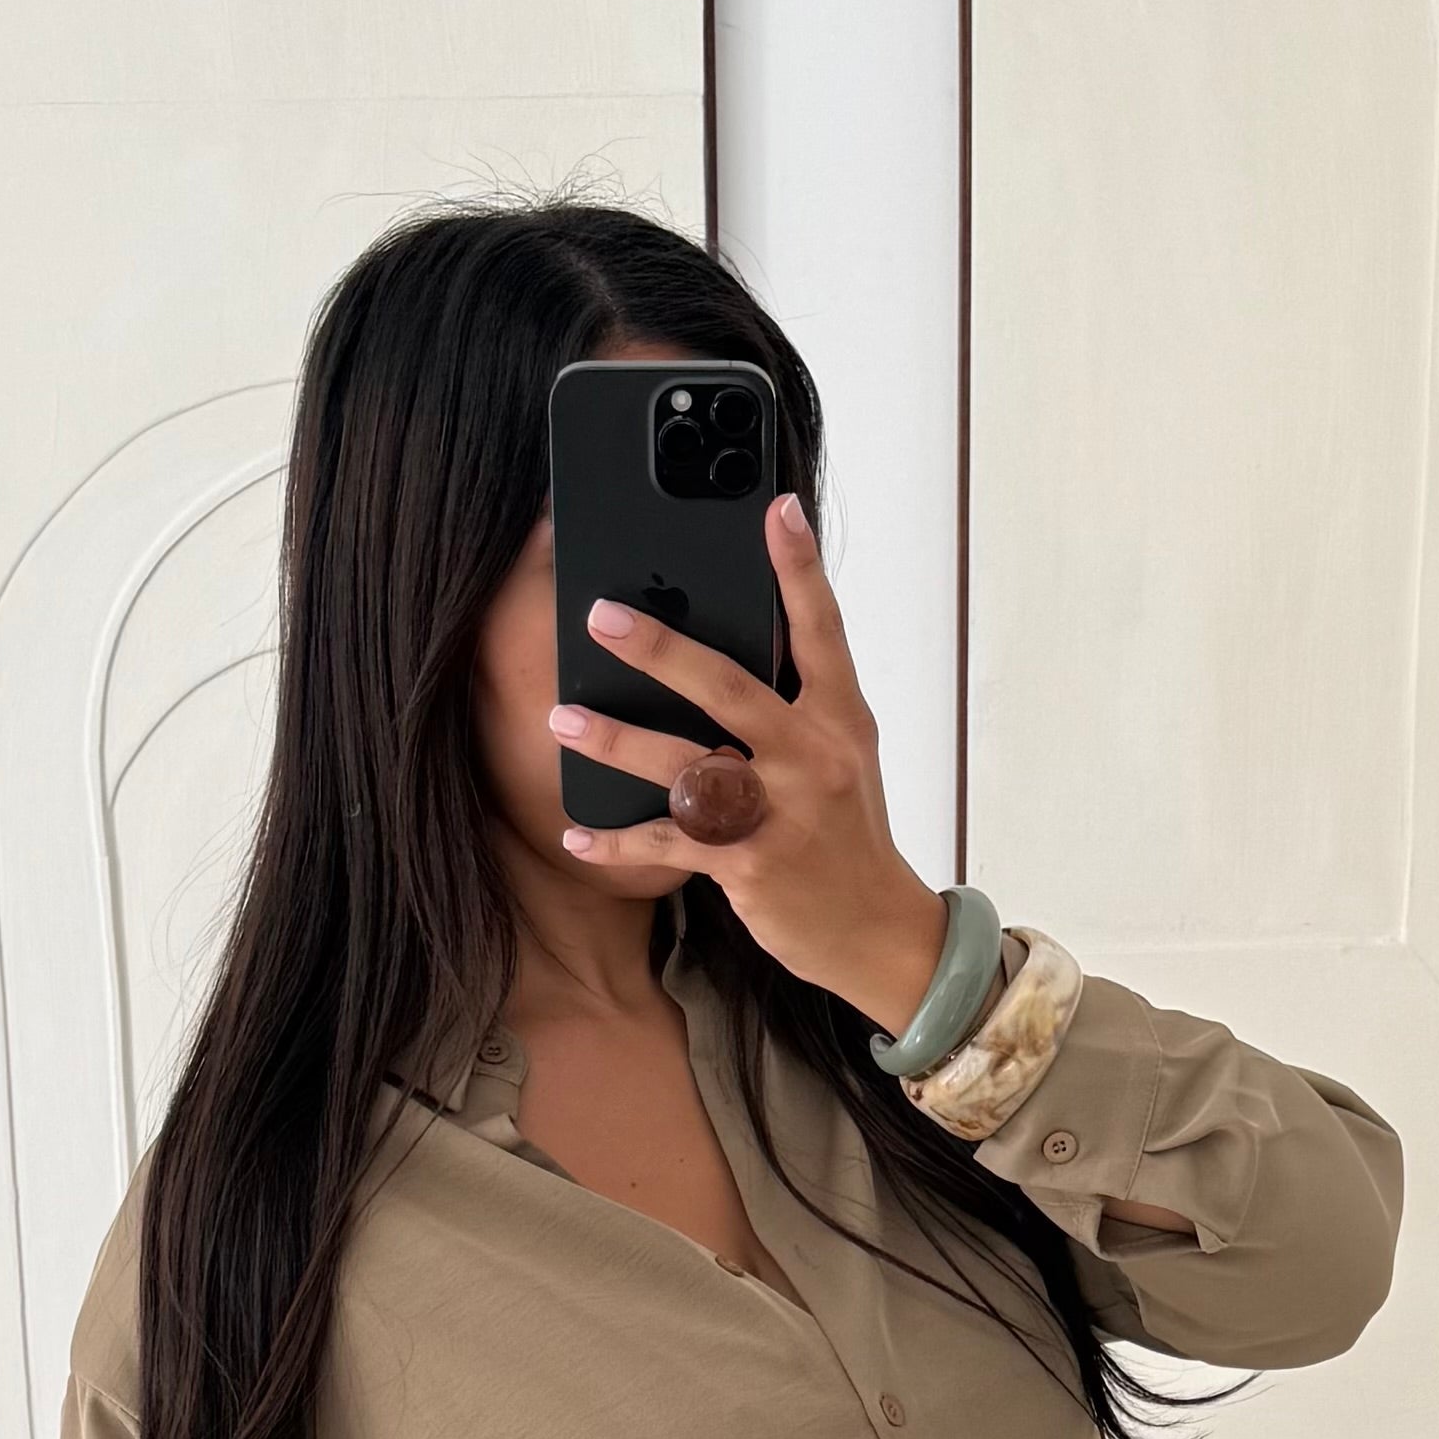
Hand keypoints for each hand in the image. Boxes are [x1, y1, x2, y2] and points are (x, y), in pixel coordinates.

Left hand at [550, 495, 949, 1037]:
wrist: (875, 930)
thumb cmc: (845, 831)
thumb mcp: (840, 755)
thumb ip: (795, 703)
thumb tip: (729, 647)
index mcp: (840, 718)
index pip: (823, 630)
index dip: (800, 568)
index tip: (777, 508)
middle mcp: (814, 757)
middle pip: (730, 689)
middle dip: (661, 650)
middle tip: (602, 616)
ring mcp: (781, 812)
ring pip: (685, 767)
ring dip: (618, 742)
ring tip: (563, 718)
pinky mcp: (749, 865)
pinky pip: (669, 845)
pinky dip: (617, 842)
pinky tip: (576, 832)